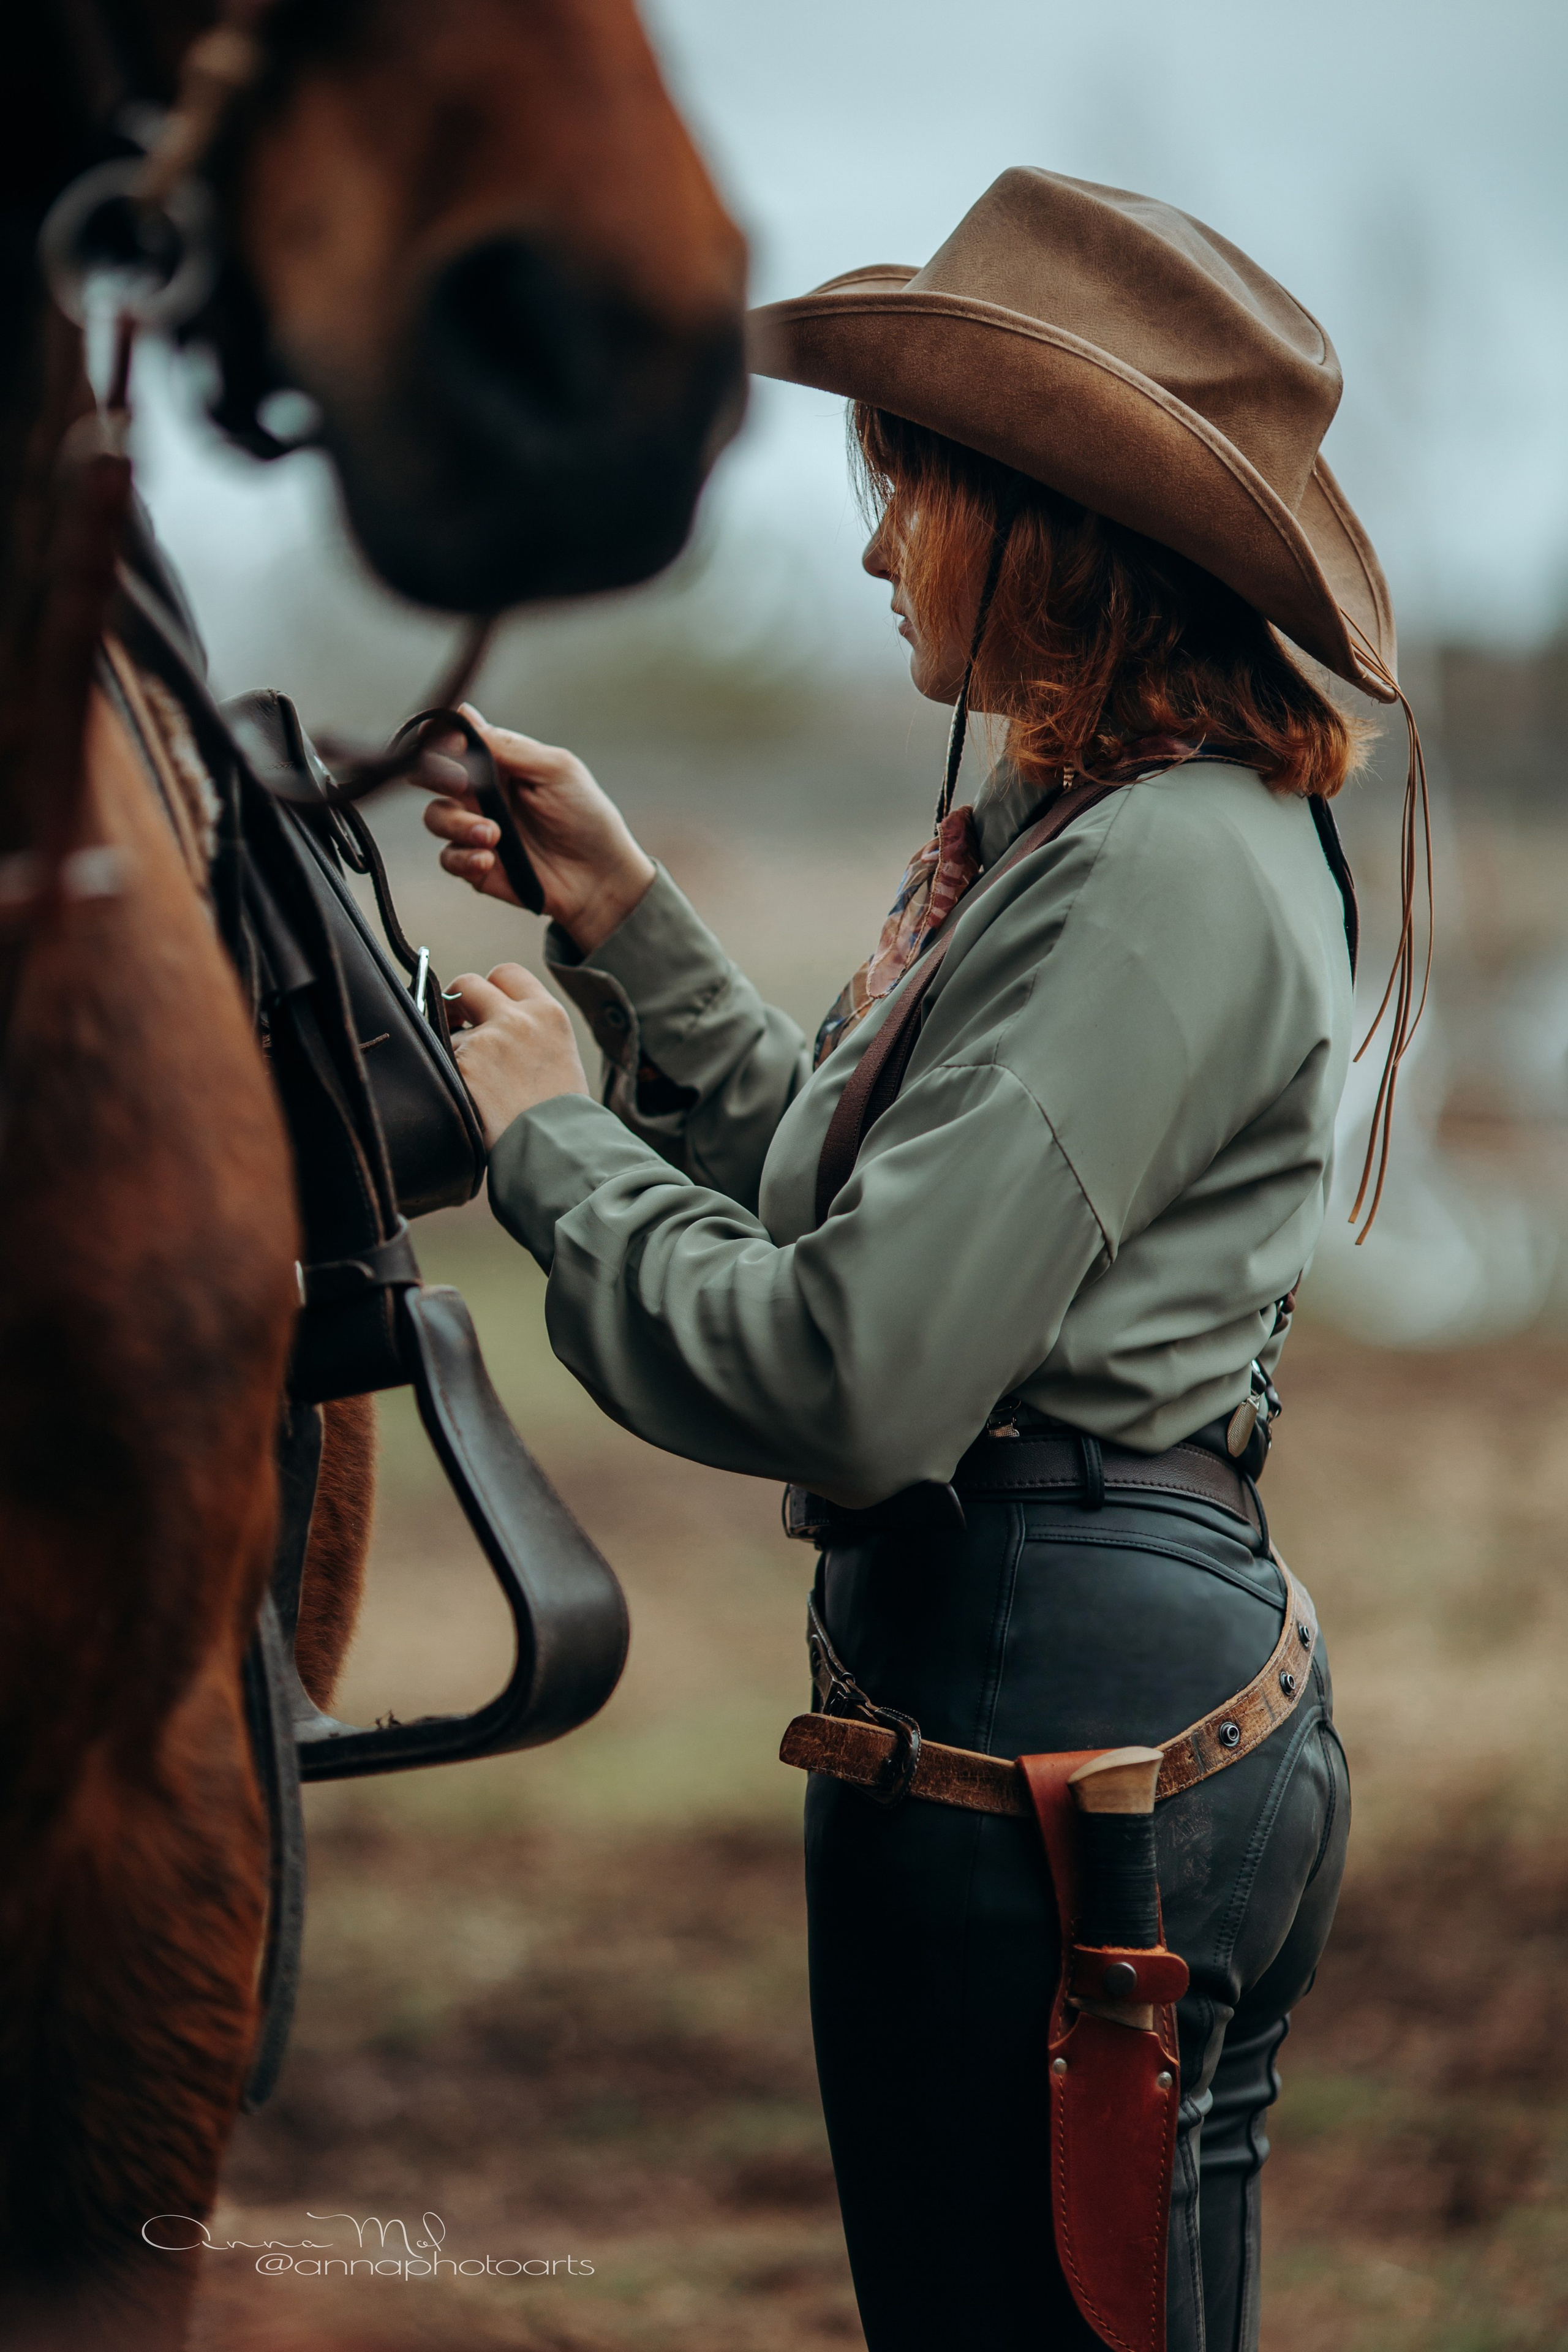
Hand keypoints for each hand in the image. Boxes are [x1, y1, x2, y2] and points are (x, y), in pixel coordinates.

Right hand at [422, 706, 655, 952]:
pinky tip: (489, 860)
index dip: (439, 738)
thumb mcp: (556, 770)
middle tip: (460, 784)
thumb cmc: (587, 817)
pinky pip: (448, 858)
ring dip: (457, 823)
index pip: (452, 741)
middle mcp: (481, 793)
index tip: (450, 745)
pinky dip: (463, 857)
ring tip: (492, 836)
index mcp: (499, 763)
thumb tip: (464, 714)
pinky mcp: (476, 866)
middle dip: (434, 774)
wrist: (600, 878)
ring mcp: (475, 830)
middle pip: (429, 775)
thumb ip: (510, 746)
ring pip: (435, 817)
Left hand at [444, 963, 588, 1146]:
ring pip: (448, 1029)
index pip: (507, 973)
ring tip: (474, 1086)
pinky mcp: (463, 1065)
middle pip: (469, 984)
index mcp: (548, 1013)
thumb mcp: (561, 1059)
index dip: (489, 988)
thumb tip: (487, 1024)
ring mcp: (487, 1039)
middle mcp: (517, 1018)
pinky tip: (466, 1099)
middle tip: (455, 1025)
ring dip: (453, 1051)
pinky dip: (445, 1077)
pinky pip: (439, 1060)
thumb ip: (530, 1033)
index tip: (481, 1005)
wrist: (556, 1151)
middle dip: (457, 1003)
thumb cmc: (562, 1118)